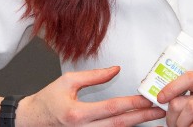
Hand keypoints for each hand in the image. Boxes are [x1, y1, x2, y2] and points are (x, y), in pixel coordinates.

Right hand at [21, 66, 163, 126]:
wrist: (33, 120)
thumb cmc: (47, 100)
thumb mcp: (67, 81)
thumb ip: (93, 76)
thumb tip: (115, 70)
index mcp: (77, 113)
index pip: (112, 108)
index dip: (132, 103)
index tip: (147, 98)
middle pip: (119, 124)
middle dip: (142, 117)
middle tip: (159, 111)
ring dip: (136, 124)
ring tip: (152, 116)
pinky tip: (134, 123)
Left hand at [154, 71, 192, 126]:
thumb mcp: (187, 107)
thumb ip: (176, 101)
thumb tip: (154, 100)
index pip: (188, 77)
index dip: (172, 87)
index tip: (160, 99)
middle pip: (182, 99)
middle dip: (172, 116)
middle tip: (175, 123)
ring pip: (191, 108)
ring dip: (181, 124)